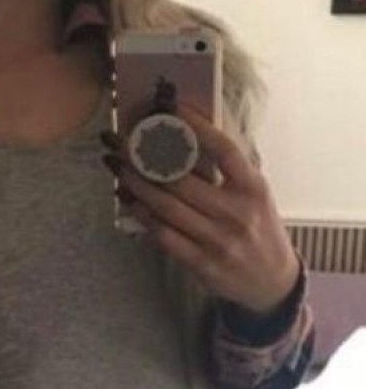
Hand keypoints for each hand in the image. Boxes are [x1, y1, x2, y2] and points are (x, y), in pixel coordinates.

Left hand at [102, 102, 299, 315]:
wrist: (271, 281)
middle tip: (122, 141)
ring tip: (117, 167)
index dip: (195, 127)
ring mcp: (219, 240)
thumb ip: (227, 172)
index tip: (169, 108)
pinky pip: (165, 236)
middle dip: (147, 158)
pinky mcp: (202, 263)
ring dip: (137, 186)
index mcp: (253, 188)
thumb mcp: (253, 195)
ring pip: (168, 208)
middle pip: (183, 179)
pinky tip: (128, 201)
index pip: (223, 150)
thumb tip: (184, 137)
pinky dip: (143, 217)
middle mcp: (237, 213)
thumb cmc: (257, 228)